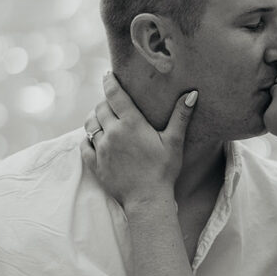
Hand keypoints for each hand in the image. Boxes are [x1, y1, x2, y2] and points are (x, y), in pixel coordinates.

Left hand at [81, 72, 197, 207]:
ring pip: (90, 124)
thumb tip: (191, 93)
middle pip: (100, 108)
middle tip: (112, 102)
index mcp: (131, 124)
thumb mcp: (174, 142)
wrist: (147, 200)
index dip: (109, 82)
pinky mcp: (95, 164)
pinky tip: (94, 139)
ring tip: (102, 118)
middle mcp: (113, 133)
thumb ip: (180, 116)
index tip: (107, 75)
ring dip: (95, 118)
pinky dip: (88, 138)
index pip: (114, 95)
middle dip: (105, 102)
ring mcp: (101, 149)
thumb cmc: (163, 171)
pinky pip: (84, 145)